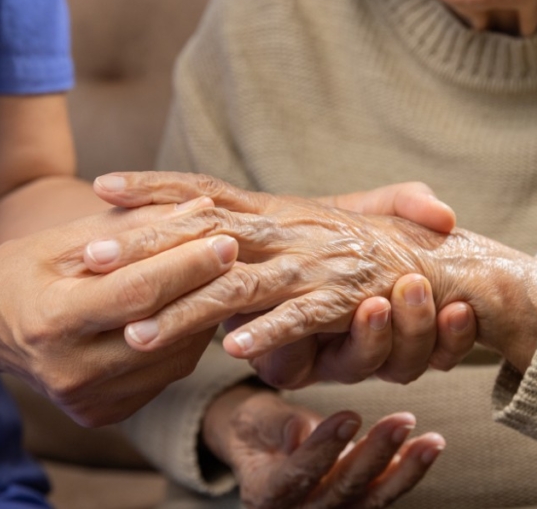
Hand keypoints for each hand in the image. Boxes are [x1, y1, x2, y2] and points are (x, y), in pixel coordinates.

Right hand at [0, 198, 235, 426]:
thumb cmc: (25, 270)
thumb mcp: (68, 239)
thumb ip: (135, 227)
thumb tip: (202, 209)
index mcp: (52, 321)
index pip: (137, 293)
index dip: (187, 265)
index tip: (226, 237)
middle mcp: (69, 371)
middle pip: (162, 329)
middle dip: (206, 287)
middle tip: (238, 253)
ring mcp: (87, 400)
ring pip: (173, 358)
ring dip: (202, 316)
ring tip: (216, 279)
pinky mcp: (102, 414)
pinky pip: (164, 376)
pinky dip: (184, 342)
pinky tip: (190, 312)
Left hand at [93, 172, 536, 372]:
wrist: (445, 266)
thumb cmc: (366, 251)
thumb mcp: (306, 230)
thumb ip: (260, 229)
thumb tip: (200, 225)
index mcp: (275, 212)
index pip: (205, 193)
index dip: (155, 188)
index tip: (102, 185)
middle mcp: (289, 231)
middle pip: (205, 235)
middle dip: (147, 245)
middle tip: (91, 256)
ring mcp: (315, 264)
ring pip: (240, 285)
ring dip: (188, 309)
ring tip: (139, 331)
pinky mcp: (347, 300)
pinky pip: (303, 317)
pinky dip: (272, 333)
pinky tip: (235, 350)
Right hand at [202, 385, 443, 508]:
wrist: (263, 450)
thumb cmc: (256, 429)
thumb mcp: (253, 420)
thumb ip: (275, 426)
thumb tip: (300, 430)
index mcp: (265, 494)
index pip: (297, 475)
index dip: (324, 448)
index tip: (350, 415)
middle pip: (341, 490)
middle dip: (375, 455)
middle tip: (403, 420)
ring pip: (371, 499)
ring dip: (405, 470)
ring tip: (431, 441)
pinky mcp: (353, 507)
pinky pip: (382, 495)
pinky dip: (406, 473)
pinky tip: (427, 449)